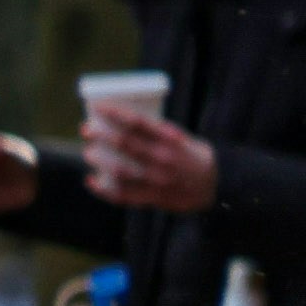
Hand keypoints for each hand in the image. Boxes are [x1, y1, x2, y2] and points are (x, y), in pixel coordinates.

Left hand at [82, 114, 220, 212]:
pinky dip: (105, 190)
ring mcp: (158, 181)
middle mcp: (163, 160)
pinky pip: (124, 196)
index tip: (98, 107)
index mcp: (172, 141)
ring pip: (121, 171)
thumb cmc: (195, 159)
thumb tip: (124, 124)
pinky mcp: (155, 198)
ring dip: (101, 161)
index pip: (138, 123)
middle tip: (86, 129)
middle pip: (125, 144)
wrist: (219, 188)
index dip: (115, 113)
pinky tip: (92, 181)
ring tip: (90, 153)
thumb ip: (159, 134)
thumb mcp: (185, 140)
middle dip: (101, 135)